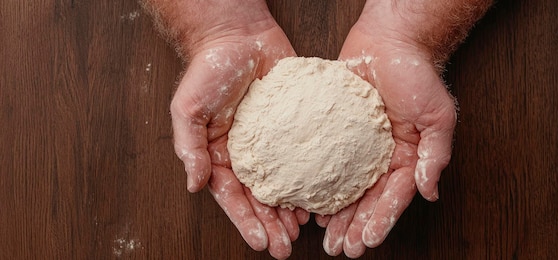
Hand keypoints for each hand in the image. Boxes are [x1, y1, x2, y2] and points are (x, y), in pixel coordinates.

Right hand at [167, 6, 308, 258]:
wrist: (238, 34)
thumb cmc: (208, 69)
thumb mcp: (188, 108)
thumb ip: (189, 147)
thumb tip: (193, 185)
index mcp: (222, 155)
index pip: (233, 196)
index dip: (246, 221)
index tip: (261, 242)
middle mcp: (250, 154)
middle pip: (261, 198)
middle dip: (272, 225)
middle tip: (287, 247)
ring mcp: (275, 142)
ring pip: (286, 183)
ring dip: (293, 209)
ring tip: (305, 230)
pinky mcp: (297, 127)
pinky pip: (307, 156)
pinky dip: (313, 177)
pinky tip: (324, 194)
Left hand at [316, 16, 457, 257]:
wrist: (389, 42)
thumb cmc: (417, 75)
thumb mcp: (437, 116)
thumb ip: (435, 155)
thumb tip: (430, 192)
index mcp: (406, 157)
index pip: (393, 197)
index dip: (381, 220)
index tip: (367, 241)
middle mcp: (380, 157)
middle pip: (367, 200)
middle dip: (354, 227)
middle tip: (339, 249)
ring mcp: (356, 147)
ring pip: (345, 188)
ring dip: (336, 215)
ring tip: (324, 238)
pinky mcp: (335, 132)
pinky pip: (324, 162)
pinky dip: (317, 184)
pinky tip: (306, 201)